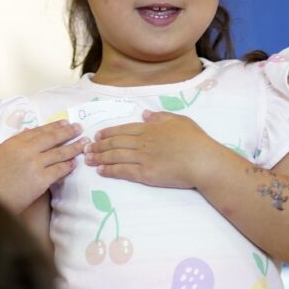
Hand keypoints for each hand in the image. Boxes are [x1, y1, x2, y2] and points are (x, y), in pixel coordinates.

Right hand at [0, 120, 86, 212]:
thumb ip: (15, 144)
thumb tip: (29, 133)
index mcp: (15, 142)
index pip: (39, 130)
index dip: (54, 126)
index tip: (65, 123)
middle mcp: (26, 150)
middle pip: (52, 138)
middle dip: (68, 132)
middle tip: (79, 128)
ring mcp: (35, 164)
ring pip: (60, 153)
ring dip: (74, 147)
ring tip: (84, 144)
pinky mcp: (41, 180)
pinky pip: (59, 170)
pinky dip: (68, 166)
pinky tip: (74, 164)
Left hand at [85, 110, 219, 187]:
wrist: (202, 160)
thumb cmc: (195, 140)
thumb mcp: (179, 120)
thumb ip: (160, 117)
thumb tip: (145, 115)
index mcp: (150, 128)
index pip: (123, 129)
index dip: (108, 132)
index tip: (97, 135)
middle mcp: (142, 142)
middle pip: (115, 142)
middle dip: (98, 145)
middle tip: (86, 148)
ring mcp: (142, 158)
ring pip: (115, 156)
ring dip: (99, 157)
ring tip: (88, 159)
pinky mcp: (145, 174)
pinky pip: (123, 171)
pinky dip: (109, 170)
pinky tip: (100, 170)